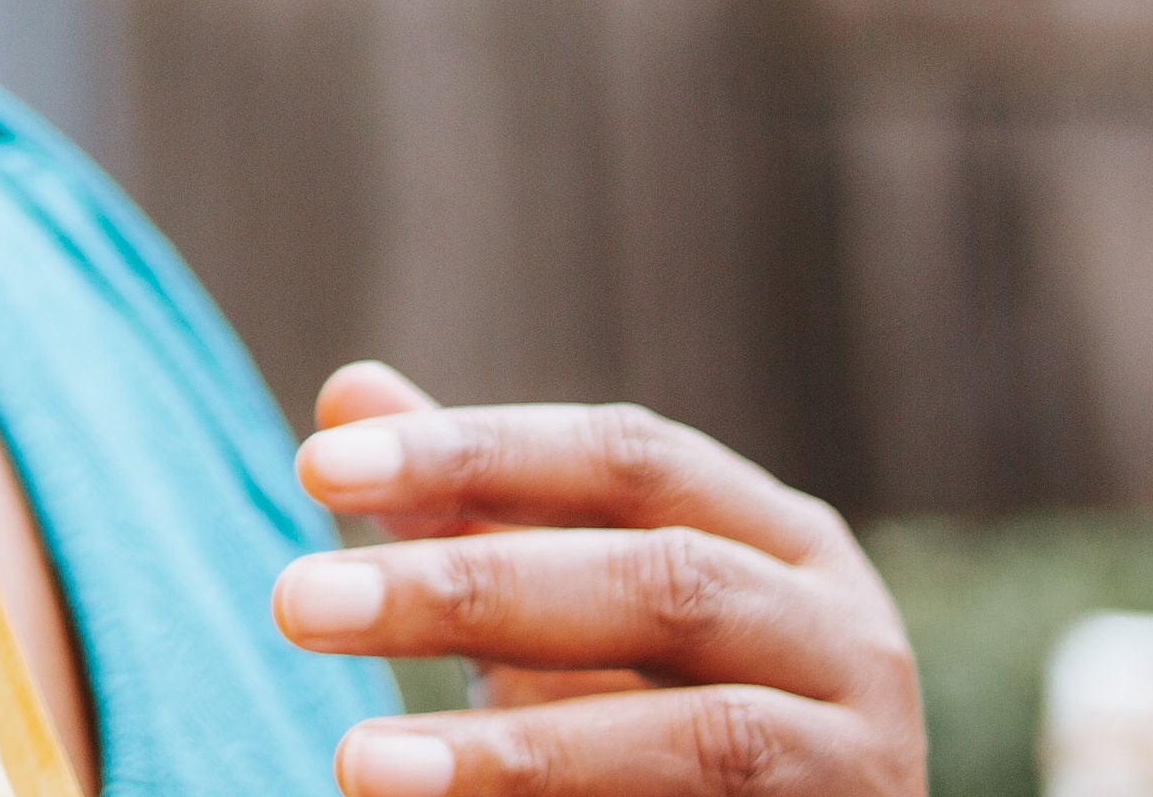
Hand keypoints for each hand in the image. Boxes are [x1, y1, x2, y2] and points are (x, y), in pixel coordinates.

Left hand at [271, 363, 923, 796]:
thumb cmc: (667, 712)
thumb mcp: (572, 604)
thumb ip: (474, 509)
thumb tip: (348, 393)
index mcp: (775, 537)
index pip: (624, 457)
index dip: (476, 455)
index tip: (313, 466)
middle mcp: (840, 635)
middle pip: (658, 586)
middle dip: (468, 592)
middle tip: (295, 604)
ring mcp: (858, 761)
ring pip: (700, 742)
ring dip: (521, 755)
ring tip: (357, 765)